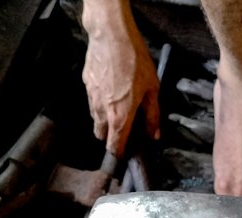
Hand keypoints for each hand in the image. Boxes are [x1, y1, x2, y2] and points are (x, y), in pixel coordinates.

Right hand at [81, 0, 160, 156]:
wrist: (111, 35)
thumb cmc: (134, 61)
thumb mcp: (152, 90)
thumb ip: (153, 115)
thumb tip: (154, 135)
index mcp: (120, 116)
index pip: (114, 145)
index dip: (119, 154)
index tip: (123, 157)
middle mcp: (102, 111)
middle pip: (101, 134)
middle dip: (110, 137)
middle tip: (123, 131)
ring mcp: (91, 97)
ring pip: (95, 118)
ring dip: (104, 120)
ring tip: (118, 109)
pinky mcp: (86, 84)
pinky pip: (92, 101)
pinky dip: (99, 103)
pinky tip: (111, 92)